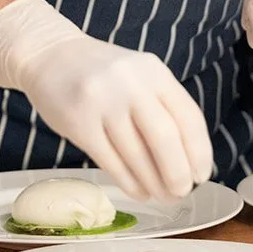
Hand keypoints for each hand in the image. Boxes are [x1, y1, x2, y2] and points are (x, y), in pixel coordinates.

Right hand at [0, 0, 212, 200]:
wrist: (49, 55)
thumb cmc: (102, 73)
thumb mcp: (138, 75)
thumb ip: (162, 106)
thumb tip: (189, 160)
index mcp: (154, 71)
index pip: (188, 116)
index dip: (200, 151)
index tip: (202, 175)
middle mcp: (130, 84)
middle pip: (165, 138)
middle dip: (178, 173)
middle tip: (182, 192)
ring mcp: (102, 102)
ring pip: (136, 155)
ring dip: (153, 183)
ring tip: (161, 196)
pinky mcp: (78, 123)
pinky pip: (111, 162)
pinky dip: (129, 182)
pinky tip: (138, 192)